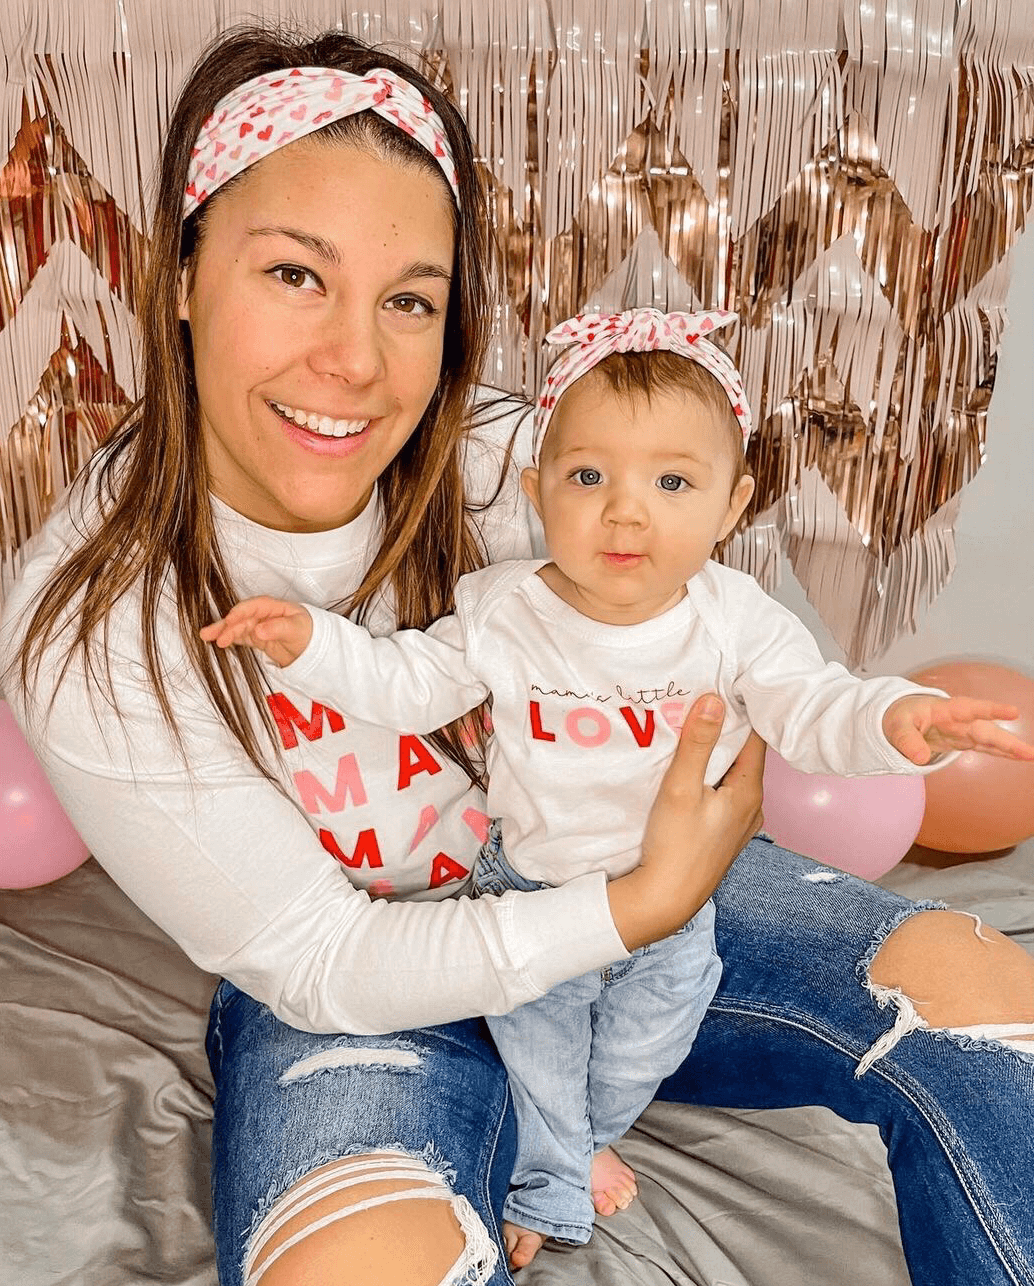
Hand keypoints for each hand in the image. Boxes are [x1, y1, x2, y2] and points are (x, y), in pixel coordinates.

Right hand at [200, 596, 313, 668]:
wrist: (314, 647)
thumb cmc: (308, 632)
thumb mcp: (296, 629)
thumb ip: (277, 628)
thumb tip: (259, 630)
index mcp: (274, 607)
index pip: (253, 607)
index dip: (240, 613)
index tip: (229, 621)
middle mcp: (263, 615)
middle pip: (241, 617)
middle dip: (225, 624)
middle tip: (211, 634)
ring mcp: (259, 626)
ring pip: (237, 627)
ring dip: (222, 632)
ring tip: (206, 637)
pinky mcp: (257, 638)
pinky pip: (240, 637)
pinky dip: (230, 639)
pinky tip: (217, 642)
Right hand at [608, 694, 765, 950]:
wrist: (666, 900)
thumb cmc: (675, 846)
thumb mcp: (681, 787)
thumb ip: (698, 743)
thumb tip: (714, 699)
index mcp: (748, 790)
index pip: (756, 737)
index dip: (743, 709)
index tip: (726, 683)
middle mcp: (752, 806)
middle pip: (745, 755)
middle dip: (726, 729)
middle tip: (703, 701)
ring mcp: (739, 823)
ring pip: (733, 775)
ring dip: (717, 755)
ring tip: (695, 731)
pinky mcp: (723, 834)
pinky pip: (723, 793)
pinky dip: (712, 776)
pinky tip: (692, 772)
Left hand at [882, 695, 1033, 765]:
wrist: (900, 718)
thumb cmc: (900, 717)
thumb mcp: (896, 726)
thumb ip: (906, 741)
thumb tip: (920, 759)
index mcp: (943, 709)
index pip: (969, 708)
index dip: (990, 710)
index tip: (1013, 712)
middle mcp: (959, 720)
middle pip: (985, 729)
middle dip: (1006, 740)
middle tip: (1028, 752)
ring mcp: (963, 731)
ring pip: (990, 739)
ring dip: (1009, 748)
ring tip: (1030, 756)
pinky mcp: (963, 741)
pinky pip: (985, 747)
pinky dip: (1001, 753)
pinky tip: (1019, 758)